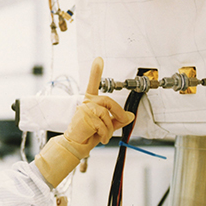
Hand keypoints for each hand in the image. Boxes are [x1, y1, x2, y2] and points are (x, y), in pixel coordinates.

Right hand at [35, 58, 133, 186]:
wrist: (76, 145)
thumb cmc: (88, 135)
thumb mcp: (107, 126)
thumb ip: (118, 119)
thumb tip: (130, 115)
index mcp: (90, 101)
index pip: (93, 83)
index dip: (95, 71)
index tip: (98, 59)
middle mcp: (86, 102)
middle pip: (108, 101)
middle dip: (118, 112)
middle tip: (123, 120)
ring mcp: (84, 109)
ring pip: (105, 114)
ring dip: (110, 127)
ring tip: (105, 135)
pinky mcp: (84, 117)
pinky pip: (102, 123)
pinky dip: (105, 133)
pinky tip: (100, 138)